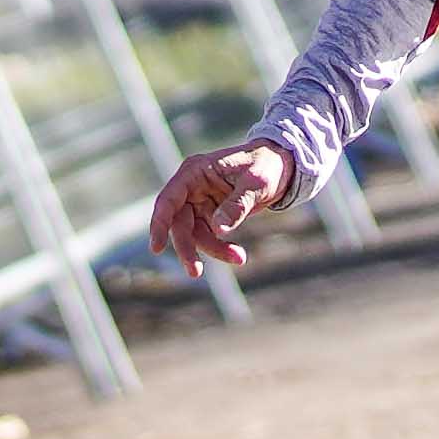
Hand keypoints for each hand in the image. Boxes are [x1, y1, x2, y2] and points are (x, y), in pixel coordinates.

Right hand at [148, 137, 300, 270]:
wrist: (281, 166)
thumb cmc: (266, 166)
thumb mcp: (256, 183)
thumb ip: (237, 205)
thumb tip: (218, 229)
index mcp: (195, 171)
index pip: (169, 199)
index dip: (160, 223)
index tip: (156, 248)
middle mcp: (192, 187)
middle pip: (179, 222)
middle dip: (187, 247)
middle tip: (195, 272)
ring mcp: (200, 201)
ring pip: (195, 234)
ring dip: (213, 250)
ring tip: (239, 257)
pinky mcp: (210, 214)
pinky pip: (209, 237)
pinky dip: (221, 248)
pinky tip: (238, 255)